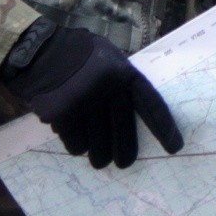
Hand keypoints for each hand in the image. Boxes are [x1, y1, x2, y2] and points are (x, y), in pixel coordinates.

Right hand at [2, 26, 183, 169]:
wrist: (41, 52)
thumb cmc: (81, 54)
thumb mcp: (110, 59)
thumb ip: (124, 81)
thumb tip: (136, 112)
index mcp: (123, 73)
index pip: (151, 104)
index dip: (164, 127)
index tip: (174, 147)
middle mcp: (107, 88)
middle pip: (123, 129)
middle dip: (126, 149)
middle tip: (125, 163)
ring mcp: (83, 102)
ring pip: (98, 141)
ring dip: (99, 153)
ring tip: (100, 159)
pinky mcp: (62, 115)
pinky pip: (76, 143)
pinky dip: (78, 146)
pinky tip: (77, 139)